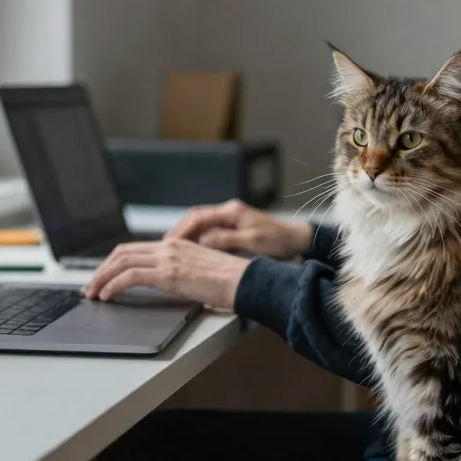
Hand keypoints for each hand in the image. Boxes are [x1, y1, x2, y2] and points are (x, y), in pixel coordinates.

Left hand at [82, 239, 249, 309]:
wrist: (247, 281)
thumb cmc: (231, 282)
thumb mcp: (200, 273)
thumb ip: (180, 274)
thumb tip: (166, 286)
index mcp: (177, 244)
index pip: (135, 249)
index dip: (114, 263)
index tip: (103, 277)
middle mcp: (169, 246)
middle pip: (122, 252)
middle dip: (101, 269)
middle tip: (90, 286)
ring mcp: (168, 258)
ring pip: (121, 261)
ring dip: (101, 278)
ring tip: (92, 293)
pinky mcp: (169, 273)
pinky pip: (131, 276)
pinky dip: (113, 285)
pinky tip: (106, 295)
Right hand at [165, 199, 312, 259]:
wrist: (295, 239)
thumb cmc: (278, 240)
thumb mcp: (253, 242)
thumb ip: (227, 240)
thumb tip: (203, 241)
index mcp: (232, 211)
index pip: (199, 217)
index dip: (182, 230)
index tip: (170, 242)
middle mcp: (229, 211)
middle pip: (195, 217)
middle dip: (179, 231)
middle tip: (165, 247)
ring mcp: (230, 217)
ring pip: (199, 223)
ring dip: (186, 234)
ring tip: (173, 249)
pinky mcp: (232, 225)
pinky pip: (208, 229)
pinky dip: (196, 237)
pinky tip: (190, 249)